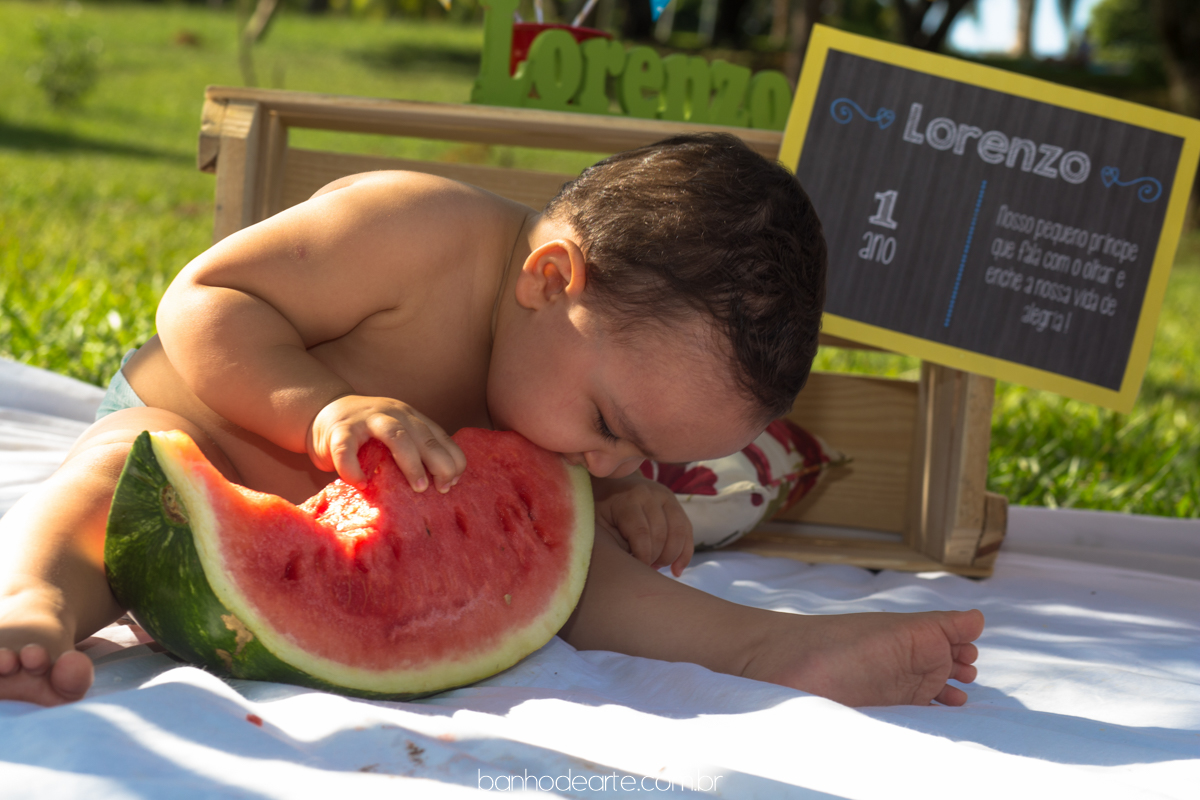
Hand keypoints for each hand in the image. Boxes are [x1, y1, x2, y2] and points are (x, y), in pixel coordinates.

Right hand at [307, 395, 465, 491]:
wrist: (322, 411)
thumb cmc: (365, 436)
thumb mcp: (396, 438)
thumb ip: (414, 453)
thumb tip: (442, 487)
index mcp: (411, 418)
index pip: (440, 436)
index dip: (452, 459)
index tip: (453, 482)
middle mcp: (393, 414)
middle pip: (424, 436)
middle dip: (439, 463)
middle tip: (442, 488)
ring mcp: (366, 419)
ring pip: (396, 436)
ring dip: (411, 462)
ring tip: (419, 488)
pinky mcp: (340, 430)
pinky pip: (347, 449)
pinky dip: (354, 469)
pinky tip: (361, 484)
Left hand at [592, 475, 693, 575]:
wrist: (610, 484)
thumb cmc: (602, 511)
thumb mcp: (601, 526)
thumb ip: (617, 544)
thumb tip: (637, 566)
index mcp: (628, 500)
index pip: (642, 533)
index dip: (643, 557)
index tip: (638, 571)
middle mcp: (650, 494)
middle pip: (662, 534)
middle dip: (656, 558)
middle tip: (646, 570)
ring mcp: (665, 496)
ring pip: (679, 532)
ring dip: (671, 556)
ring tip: (657, 567)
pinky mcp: (675, 503)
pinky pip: (686, 529)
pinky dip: (685, 552)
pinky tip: (676, 569)